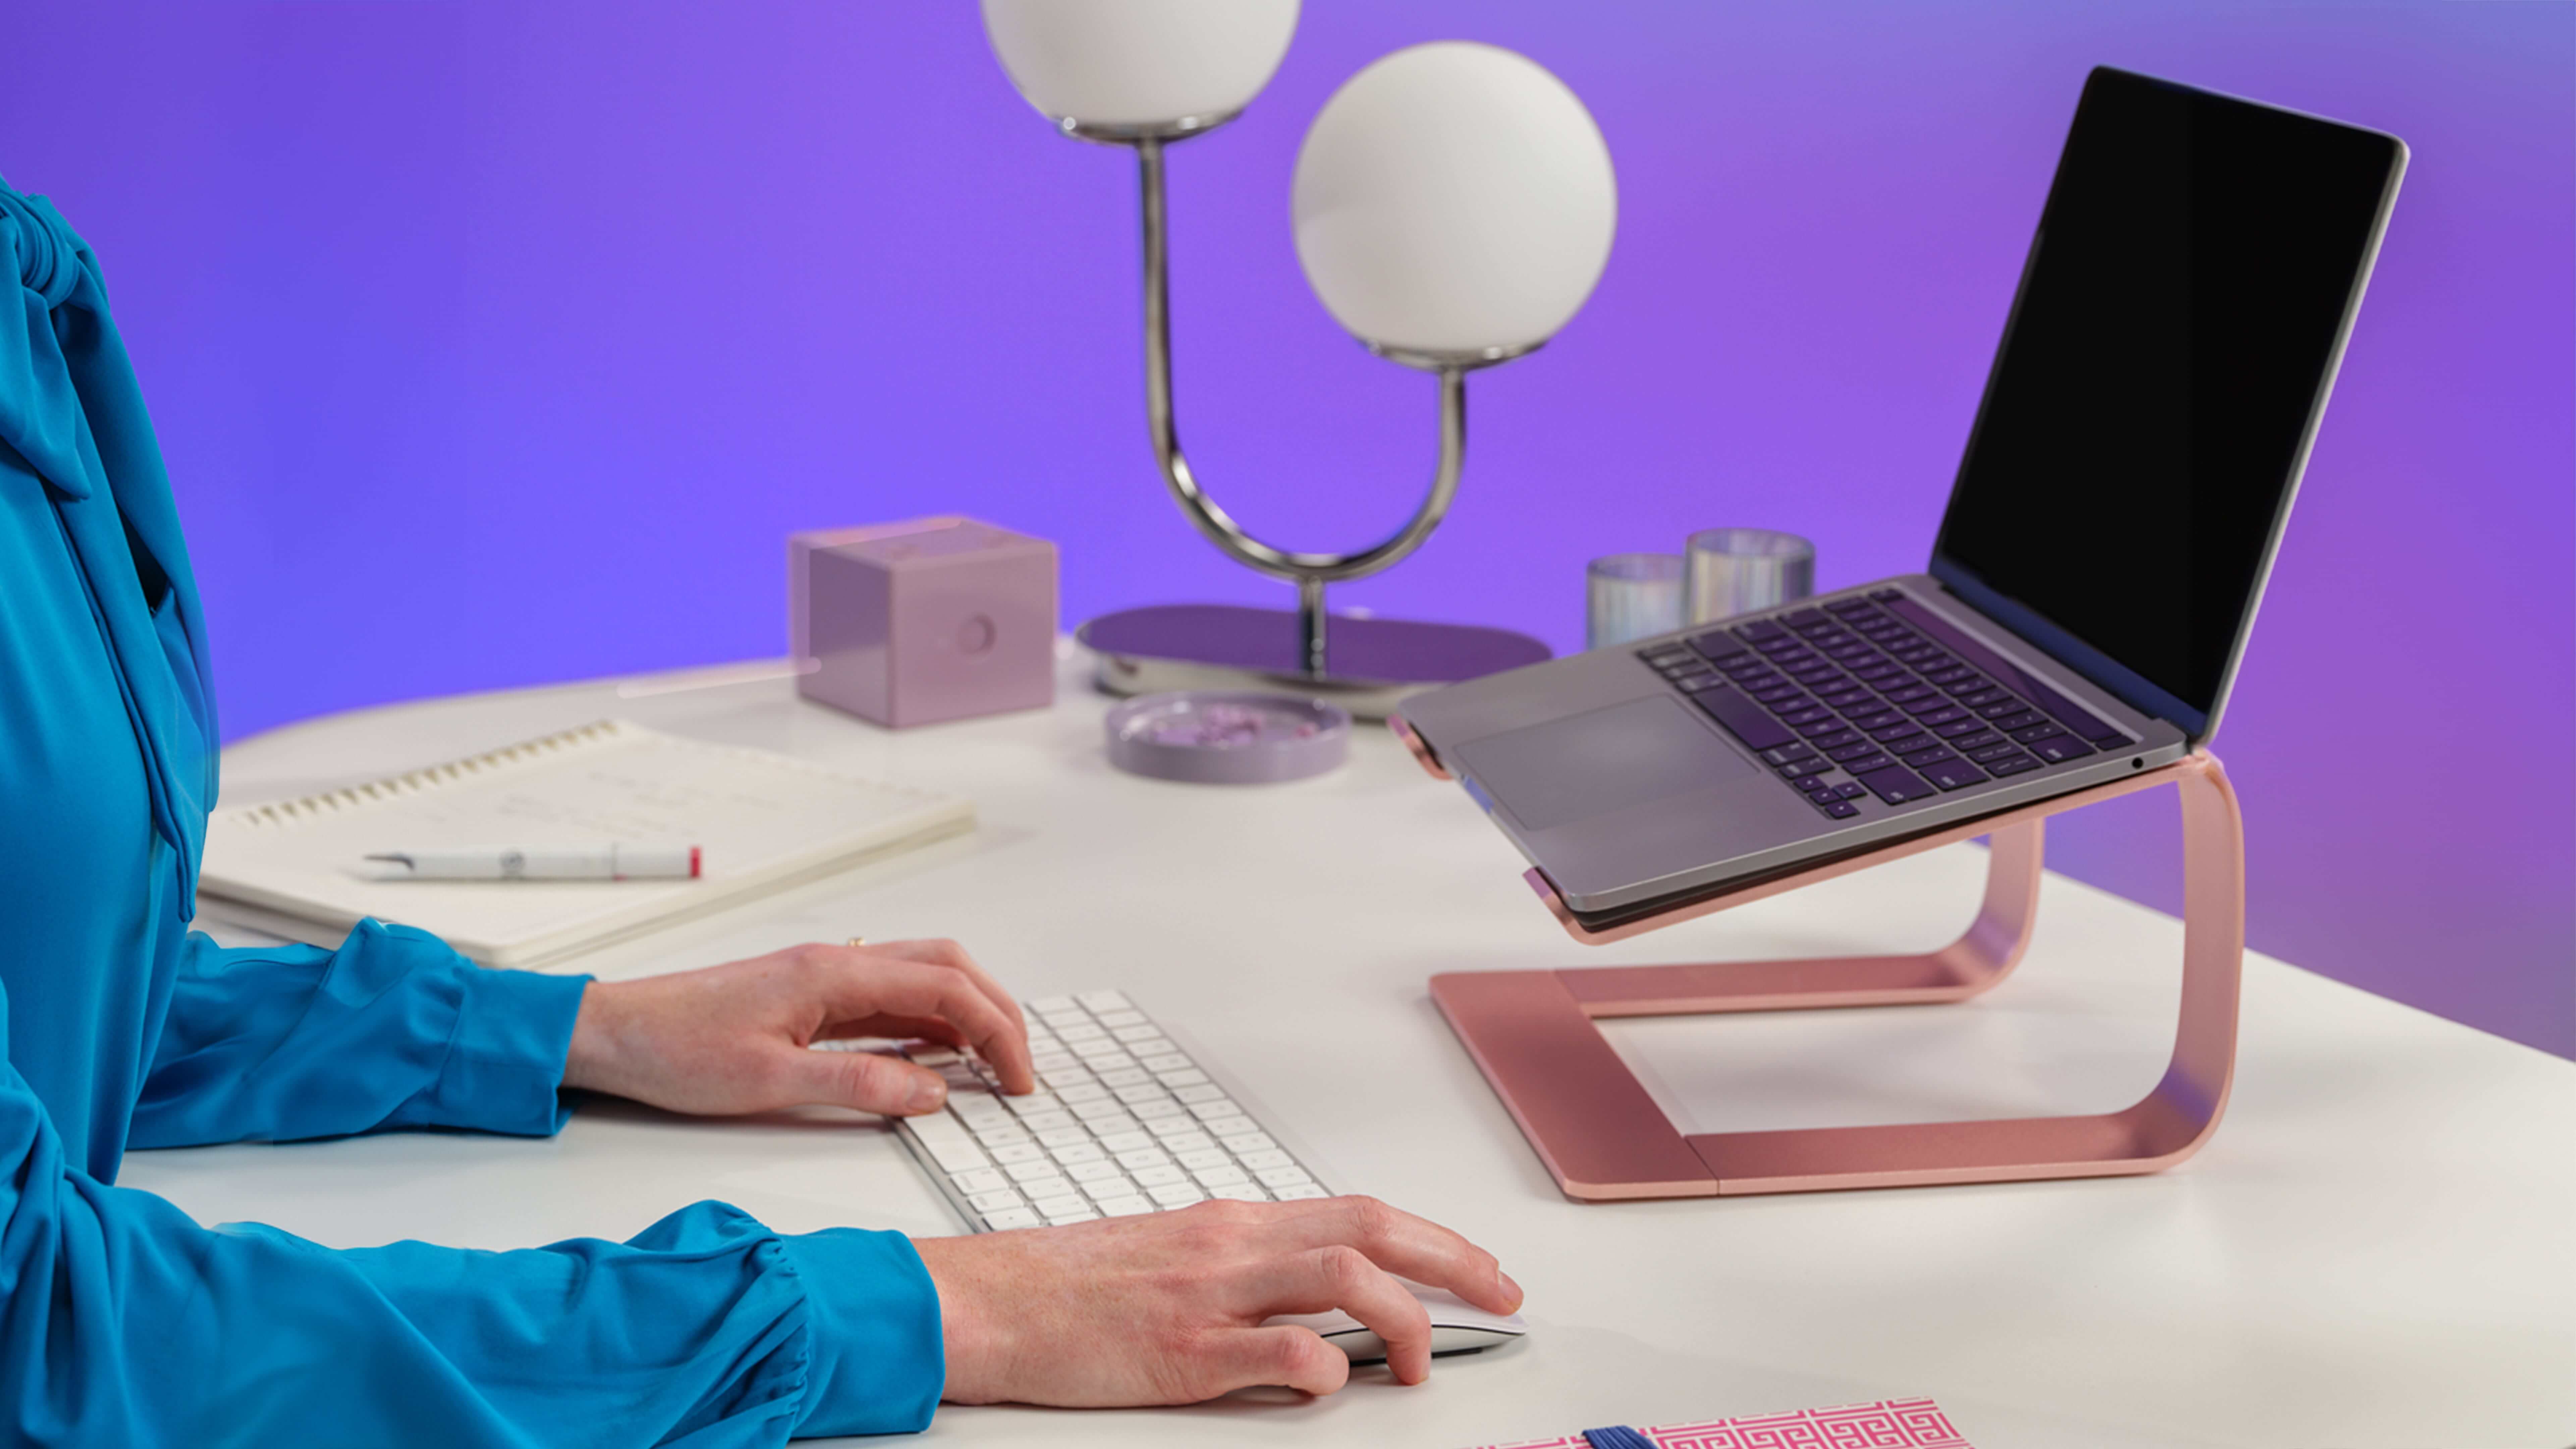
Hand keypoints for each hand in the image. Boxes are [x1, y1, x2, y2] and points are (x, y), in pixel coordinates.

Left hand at [561, 939, 1034, 1116]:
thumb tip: (933, 1092)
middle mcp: (837, 962)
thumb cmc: (676, 1050)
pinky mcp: (810, 995)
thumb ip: (858, 1085)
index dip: (996, 1032)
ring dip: (966, 1013)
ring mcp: (825, 975)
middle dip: (997, 1013)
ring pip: (922, 976)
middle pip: (948, 967)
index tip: (1019, 1079)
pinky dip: (926, 1021)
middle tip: (1020, 1070)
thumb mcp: (771, 1082)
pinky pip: (888, 998)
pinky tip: (932, 1056)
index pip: (946, 988)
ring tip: (990, 1063)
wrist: (613, 1032)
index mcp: (834, 973)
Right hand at [910, 1196, 1522, 1404]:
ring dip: (1403, 1318)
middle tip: (1501, 1294)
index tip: (1479, 1268)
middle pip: (1371, 1229)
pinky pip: (1277, 1352)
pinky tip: (1335, 1384)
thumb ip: (1245, 1267)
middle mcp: (1232, 1245)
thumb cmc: (1071, 1283)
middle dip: (1453, 1260)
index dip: (1434, 1238)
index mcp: (1232, 1223)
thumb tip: (1310, 1293)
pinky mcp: (1182, 1351)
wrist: (989, 1298)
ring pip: (1342, 1278)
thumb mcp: (1173, 1254)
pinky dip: (1322, 1368)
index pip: (1358, 1213)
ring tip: (1422, 1361)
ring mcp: (1209, 1296)